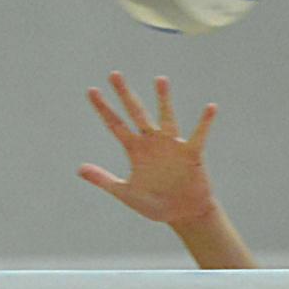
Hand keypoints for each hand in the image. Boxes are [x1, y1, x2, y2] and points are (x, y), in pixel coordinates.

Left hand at [80, 73, 217, 228]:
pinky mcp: (191, 154)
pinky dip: (204, 123)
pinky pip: (198, 136)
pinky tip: (210, 108)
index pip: (115, 125)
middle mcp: (152, 142)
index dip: (103, 109)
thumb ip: (103, 180)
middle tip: (114, 74)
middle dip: (125, 95)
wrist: (182, 214)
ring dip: (163, 100)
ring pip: (165, 118)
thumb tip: (79, 169)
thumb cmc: (154, 204)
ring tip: (159, 79)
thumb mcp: (125, 192)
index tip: (91, 90)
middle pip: (136, 113)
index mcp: (135, 150)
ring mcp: (172, 145)